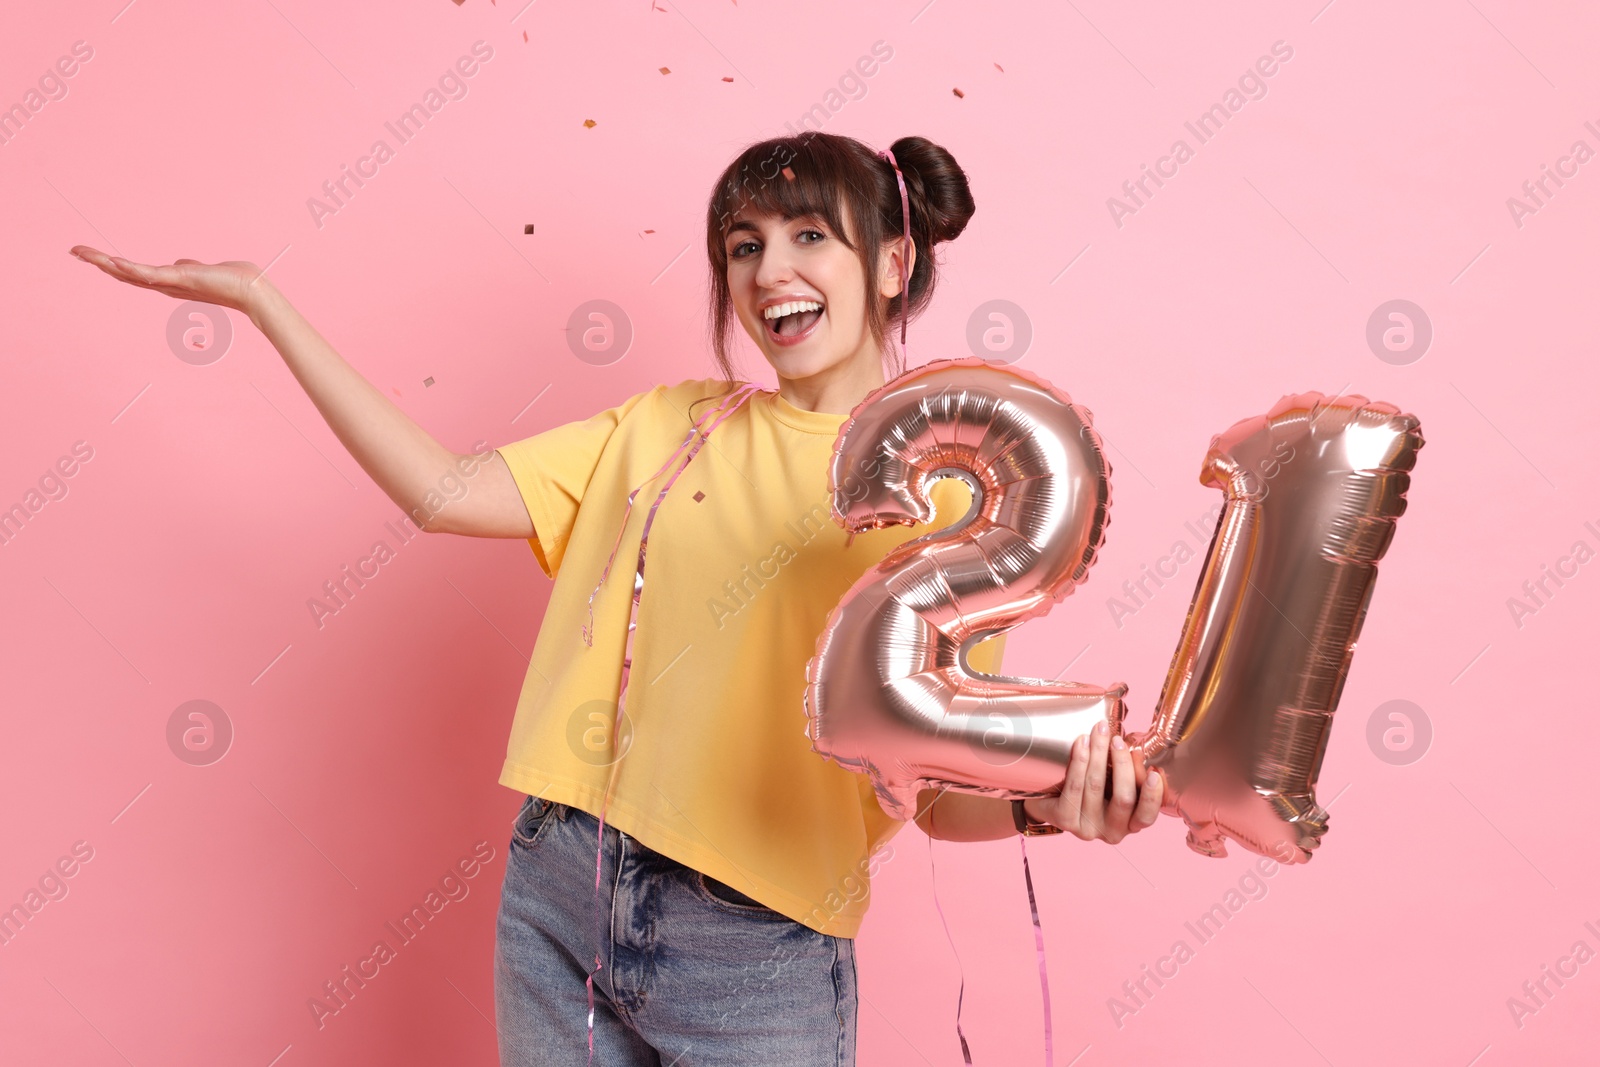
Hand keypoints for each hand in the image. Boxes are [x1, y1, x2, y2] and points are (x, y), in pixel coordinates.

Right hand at [69, 246, 274, 319]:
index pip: (133, 273)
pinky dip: (131, 268)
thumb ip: (187, 267)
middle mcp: (165, 286)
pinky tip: (113, 262)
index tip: (91, 255)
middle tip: (74, 251)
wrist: (250, 291)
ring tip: (83, 253)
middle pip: (124, 274)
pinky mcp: (181, 279)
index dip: (111, 265)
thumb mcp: (202, 270)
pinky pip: (151, 274)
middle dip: (98, 262)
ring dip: (105, 263)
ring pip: (131, 273)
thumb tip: (180, 263)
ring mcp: (171, 284)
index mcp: (168, 282)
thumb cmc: (231, 280)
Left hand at [1026, 721, 1164, 843]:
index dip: (1153, 796)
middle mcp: (1111, 832)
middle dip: (1122, 764)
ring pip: (1096, 786)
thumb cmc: (1089, 789)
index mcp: (1129, 824)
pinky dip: (1079, 761)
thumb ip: (1127, 773)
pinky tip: (1082, 743)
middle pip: (1124, 799)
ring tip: (1098, 732)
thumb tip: (1134, 750)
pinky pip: (1074, 786)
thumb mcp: (1113, 784)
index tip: (1154, 772)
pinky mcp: (1065, 820)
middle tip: (1117, 740)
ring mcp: (1087, 828)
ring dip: (1098, 754)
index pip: (1146, 816)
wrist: (1048, 801)